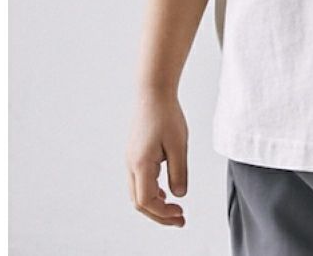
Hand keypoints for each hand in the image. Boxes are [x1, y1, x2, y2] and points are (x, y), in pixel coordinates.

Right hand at [126, 91, 189, 226]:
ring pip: (138, 193)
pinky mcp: (134, 154)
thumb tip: (179, 195)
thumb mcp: (179, 144)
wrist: (152, 92)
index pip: (147, 201)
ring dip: (155, 205)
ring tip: (174, 210)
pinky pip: (139, 181)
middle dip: (159, 215)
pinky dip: (152, 192)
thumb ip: (179, 171)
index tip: (181, 214)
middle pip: (139, 202)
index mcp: (141, 164)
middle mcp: (131, 165)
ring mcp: (130, 160)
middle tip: (180, 220)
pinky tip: (165, 192)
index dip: (163, 213)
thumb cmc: (166, 114)